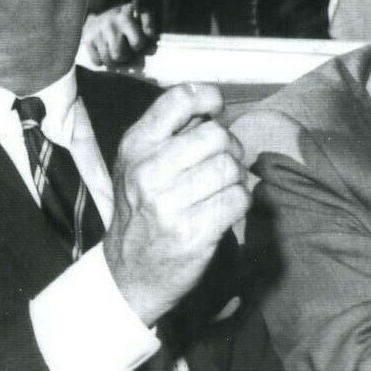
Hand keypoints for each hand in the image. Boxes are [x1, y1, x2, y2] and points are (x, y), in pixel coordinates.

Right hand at [82, 4, 158, 67]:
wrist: (103, 12)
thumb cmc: (128, 18)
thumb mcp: (141, 15)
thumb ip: (149, 24)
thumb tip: (150, 39)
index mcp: (125, 17)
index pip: (137, 43)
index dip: (140, 47)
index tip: (138, 44)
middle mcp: (109, 24)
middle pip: (119, 56)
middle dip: (125, 57)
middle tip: (126, 51)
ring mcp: (97, 31)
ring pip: (108, 60)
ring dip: (114, 61)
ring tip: (117, 53)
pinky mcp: (87, 39)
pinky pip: (96, 61)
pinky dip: (101, 61)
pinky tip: (105, 53)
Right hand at [103, 83, 249, 324]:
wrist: (130, 272)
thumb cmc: (141, 210)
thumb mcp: (138, 164)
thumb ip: (171, 132)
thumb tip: (211, 104)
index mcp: (135, 146)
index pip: (179, 99)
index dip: (208, 98)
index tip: (215, 111)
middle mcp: (148, 172)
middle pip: (217, 135)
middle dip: (230, 147)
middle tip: (223, 162)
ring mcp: (169, 205)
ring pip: (231, 168)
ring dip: (237, 177)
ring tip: (223, 187)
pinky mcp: (193, 233)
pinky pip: (239, 199)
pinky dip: (240, 202)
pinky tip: (225, 208)